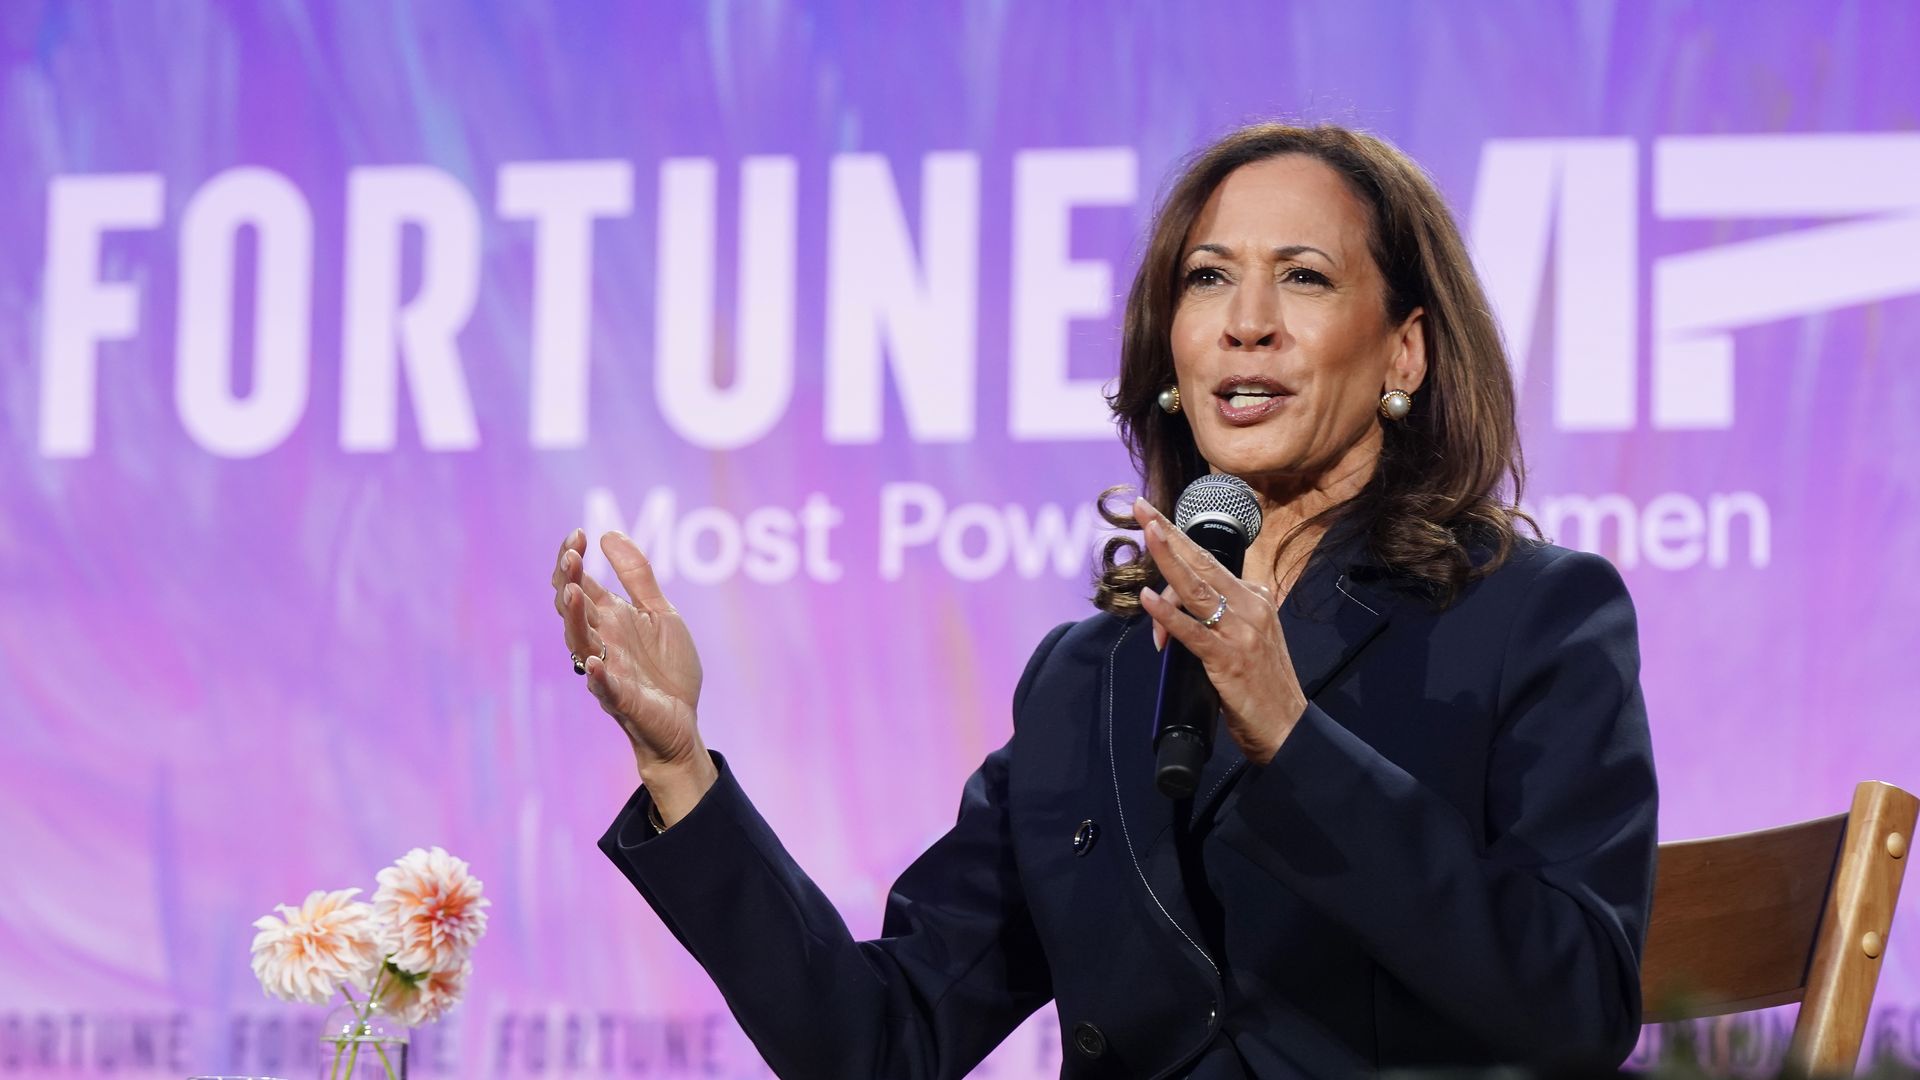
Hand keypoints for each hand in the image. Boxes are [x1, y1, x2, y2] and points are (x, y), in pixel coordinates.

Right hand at [551, 529, 715, 821]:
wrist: (683, 721)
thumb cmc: (668, 669)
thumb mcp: (660, 613)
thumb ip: (637, 576)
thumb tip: (608, 533)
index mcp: (610, 618)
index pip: (579, 583)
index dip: (572, 559)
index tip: (578, 534)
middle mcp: (602, 640)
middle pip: (573, 608)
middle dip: (568, 582)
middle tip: (570, 556)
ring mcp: (607, 669)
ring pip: (580, 642)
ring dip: (574, 619)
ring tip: (572, 593)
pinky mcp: (620, 698)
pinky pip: (603, 686)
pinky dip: (597, 674)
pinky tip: (593, 660)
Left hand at [1134, 497, 1306, 764]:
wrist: (1289, 728)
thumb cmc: (1261, 688)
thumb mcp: (1246, 640)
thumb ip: (1218, 618)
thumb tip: (1173, 613)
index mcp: (1256, 598)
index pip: (1209, 563)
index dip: (1179, 539)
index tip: (1155, 517)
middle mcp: (1252, 606)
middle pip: (1202, 562)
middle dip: (1169, 533)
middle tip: (1142, 510)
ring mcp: (1242, 631)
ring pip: (1196, 588)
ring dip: (1168, 559)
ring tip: (1147, 535)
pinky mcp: (1229, 659)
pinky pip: (1194, 630)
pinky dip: (1169, 613)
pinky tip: (1149, 600)